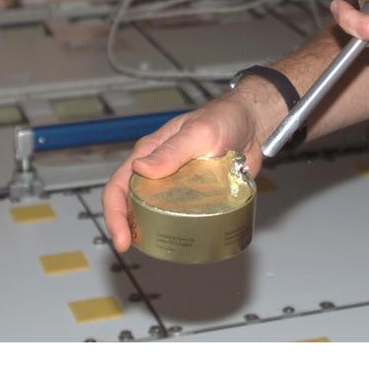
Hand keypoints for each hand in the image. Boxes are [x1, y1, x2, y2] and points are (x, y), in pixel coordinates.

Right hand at [101, 93, 266, 251]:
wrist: (254, 124)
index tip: (122, 237)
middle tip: (132, 246)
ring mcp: (176, 184)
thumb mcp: (199, 133)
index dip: (114, 213)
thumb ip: (173, 150)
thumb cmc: (224, 118)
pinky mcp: (195, 194)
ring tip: (154, 248)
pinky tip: (181, 242)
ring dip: (149, 230)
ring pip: (153, 211)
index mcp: (150, 153)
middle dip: (126, 226)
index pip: (119, 184)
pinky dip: (175, 228)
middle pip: (131, 202)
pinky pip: (180, 214)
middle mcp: (158, 170)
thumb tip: (140, 168)